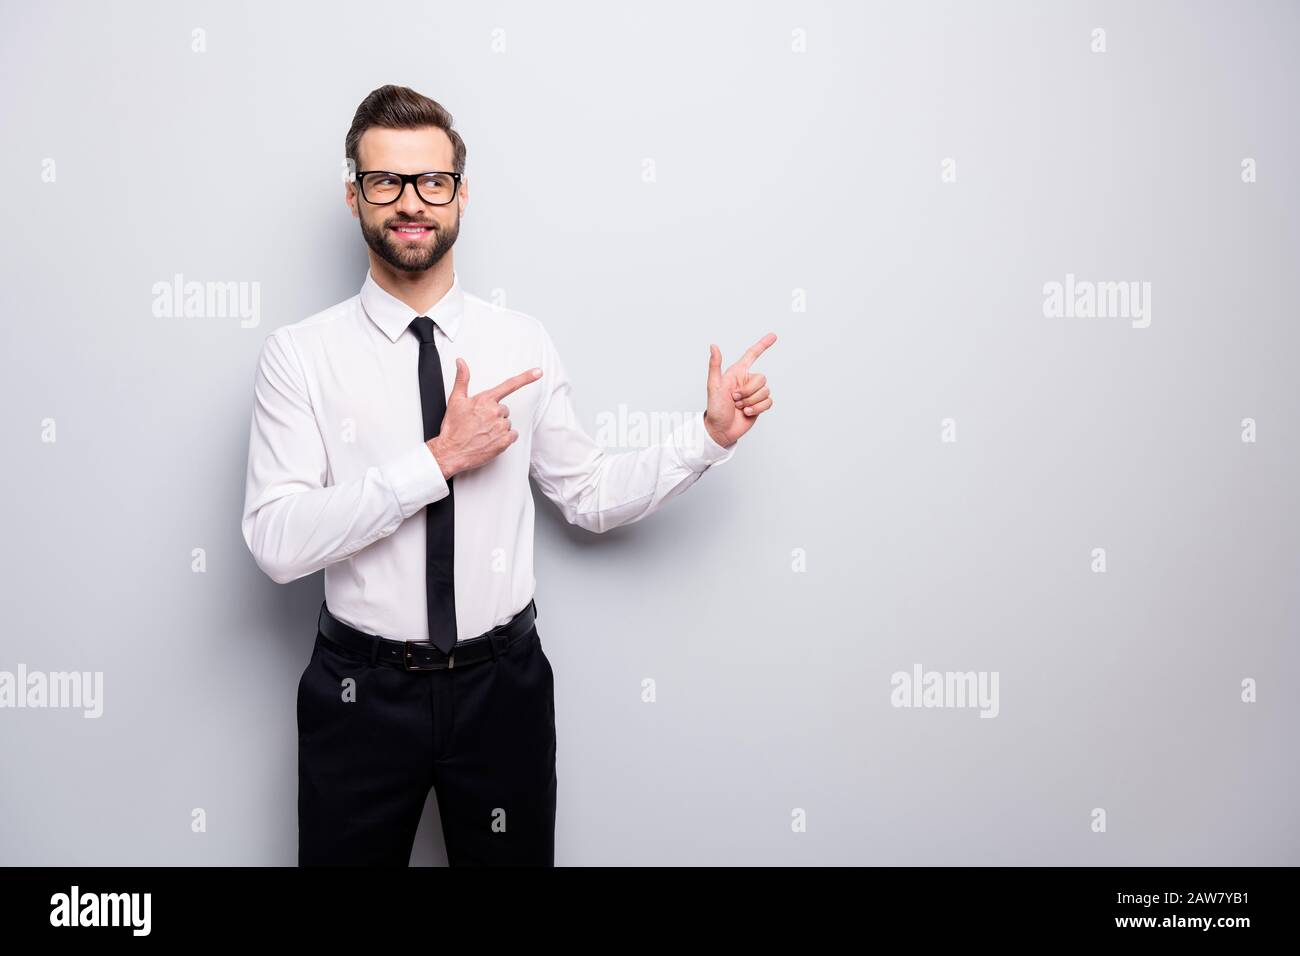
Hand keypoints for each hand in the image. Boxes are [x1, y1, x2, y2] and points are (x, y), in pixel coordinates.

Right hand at [427, 359, 542, 478]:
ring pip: (507, 423)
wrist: (451, 451)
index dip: (526, 377)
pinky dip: (504, 438)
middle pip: (504, 410)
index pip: (509, 385)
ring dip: (498, 428)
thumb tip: (461, 362)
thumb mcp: (456, 400)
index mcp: (485, 400)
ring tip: (483, 433)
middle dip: (495, 415)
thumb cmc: (453, 428)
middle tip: (480, 423)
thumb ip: (462, 379)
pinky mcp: (504, 441)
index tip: (538, 372)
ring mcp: (500, 427)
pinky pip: (512, 435)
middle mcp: (495, 412)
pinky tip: (491, 440)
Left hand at [703, 333, 776, 447]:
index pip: (752, 355)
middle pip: (762, 378)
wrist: (721, 430)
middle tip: (735, 398)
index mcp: (737, 373)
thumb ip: (715, 365)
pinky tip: (747, 413)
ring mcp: (754, 393)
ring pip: (766, 391)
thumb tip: (713, 346)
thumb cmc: (715, 408)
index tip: (774, 335)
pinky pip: (769, 402)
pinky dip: (757, 408)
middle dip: (749, 391)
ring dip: (751, 401)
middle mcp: (747, 381)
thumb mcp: (713, 386)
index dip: (763, 345)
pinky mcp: (759, 405)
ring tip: (739, 407)